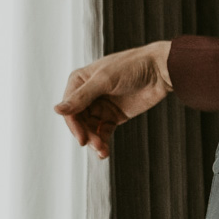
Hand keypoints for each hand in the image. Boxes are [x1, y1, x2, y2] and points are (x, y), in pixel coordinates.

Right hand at [52, 40, 172, 158]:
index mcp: (80, 81)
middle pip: (79, 120)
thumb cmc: (132, 66)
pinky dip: (103, 141)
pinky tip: (104, 151)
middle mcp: (88, 94)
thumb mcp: (105, 80)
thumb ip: (82, 96)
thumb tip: (57, 109)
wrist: (161, 70)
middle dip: (86, 134)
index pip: (70, 107)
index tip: (81, 139)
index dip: (74, 125)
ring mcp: (101, 105)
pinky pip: (103, 132)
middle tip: (95, 145)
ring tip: (102, 150)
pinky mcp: (114, 115)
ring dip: (94, 140)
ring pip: (90, 128)